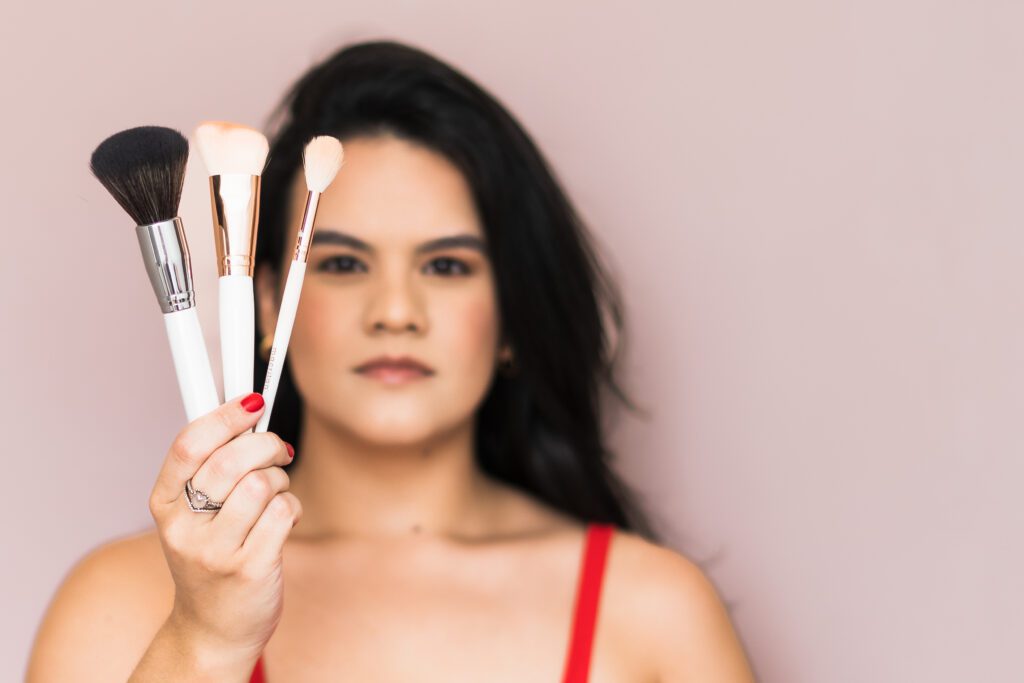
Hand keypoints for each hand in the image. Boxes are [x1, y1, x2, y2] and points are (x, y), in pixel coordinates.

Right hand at [148, 392, 300, 658]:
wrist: (214, 629)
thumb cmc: (212, 557)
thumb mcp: (195, 513)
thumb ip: (213, 466)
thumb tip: (249, 408)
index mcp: (164, 504)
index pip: (187, 445)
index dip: (224, 415)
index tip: (254, 401)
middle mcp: (182, 528)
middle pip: (229, 460)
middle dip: (265, 444)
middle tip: (279, 449)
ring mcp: (214, 552)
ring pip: (261, 484)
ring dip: (281, 479)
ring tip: (277, 492)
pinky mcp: (248, 569)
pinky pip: (283, 512)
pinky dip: (292, 506)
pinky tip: (285, 517)